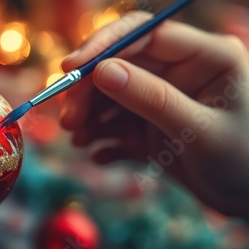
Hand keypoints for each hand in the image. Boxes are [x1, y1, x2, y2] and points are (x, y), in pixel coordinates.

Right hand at [61, 12, 248, 218]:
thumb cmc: (243, 162)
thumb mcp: (198, 131)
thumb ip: (152, 99)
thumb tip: (101, 72)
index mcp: (205, 56)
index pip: (145, 34)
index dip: (104, 46)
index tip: (70, 68)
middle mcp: (180, 71)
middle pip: (120, 65)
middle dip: (89, 91)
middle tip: (68, 119)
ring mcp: (162, 98)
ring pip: (112, 96)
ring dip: (89, 116)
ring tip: (77, 138)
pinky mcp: (150, 124)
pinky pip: (117, 124)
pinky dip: (102, 138)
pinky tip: (97, 154)